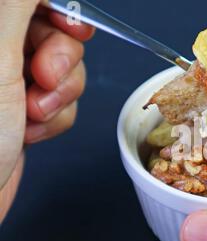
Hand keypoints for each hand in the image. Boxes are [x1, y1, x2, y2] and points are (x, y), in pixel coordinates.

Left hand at [0, 0, 93, 219]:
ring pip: (63, 67)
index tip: (72, 23)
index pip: (28, 1)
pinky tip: (30, 132)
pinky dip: (55, 117)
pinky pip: (61, 99)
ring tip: (32, 114)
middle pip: (52, 30)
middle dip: (61, 59)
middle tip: (43, 78)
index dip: (59, 8)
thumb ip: (17, 5)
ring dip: (60, 95)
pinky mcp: (20, 107)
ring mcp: (6, 80)